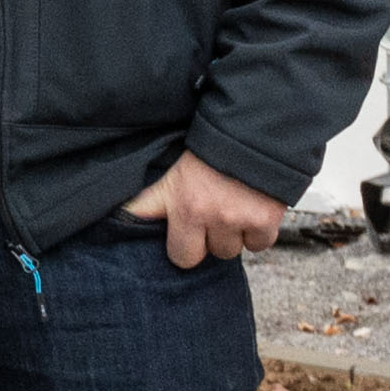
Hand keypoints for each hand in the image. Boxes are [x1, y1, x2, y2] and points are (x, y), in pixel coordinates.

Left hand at [121, 149, 293, 267]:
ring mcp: (238, 220)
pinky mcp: (265, 221)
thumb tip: (123, 215)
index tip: (185, 234)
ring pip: (232, 251)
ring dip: (232, 235)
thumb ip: (151, 201)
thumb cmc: (210, 154)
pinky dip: (258, 232)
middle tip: (210, 216)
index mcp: (184, 206)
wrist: (252, 134)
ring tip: (231, 208)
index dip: (183, 246)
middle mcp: (209, 215)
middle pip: (206, 256)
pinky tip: (252, 210)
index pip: (179, 256)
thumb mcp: (172, 175)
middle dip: (207, 241)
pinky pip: (259, 244)